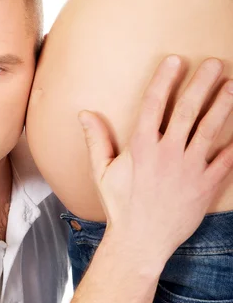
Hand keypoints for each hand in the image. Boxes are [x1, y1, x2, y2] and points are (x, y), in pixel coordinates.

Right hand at [79, 55, 232, 266]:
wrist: (140, 242)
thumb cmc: (120, 206)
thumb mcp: (101, 172)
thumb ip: (96, 140)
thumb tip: (84, 114)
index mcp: (141, 147)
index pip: (154, 104)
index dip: (165, 79)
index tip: (176, 60)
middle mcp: (167, 153)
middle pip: (188, 110)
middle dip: (202, 83)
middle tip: (214, 63)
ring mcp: (189, 169)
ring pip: (210, 130)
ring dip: (222, 105)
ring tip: (232, 86)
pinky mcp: (205, 186)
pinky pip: (225, 162)